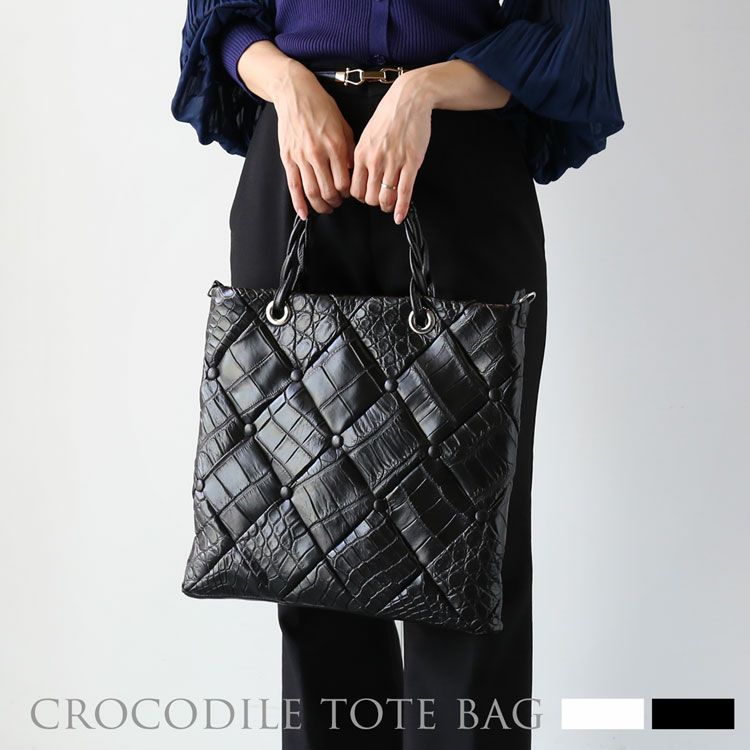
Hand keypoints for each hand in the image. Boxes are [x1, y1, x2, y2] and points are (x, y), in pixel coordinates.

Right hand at [237, 44, 354, 217]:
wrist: (295, 93)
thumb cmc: (322, 108)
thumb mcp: (344, 125)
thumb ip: (349, 150)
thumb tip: (353, 172)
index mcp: (335, 146)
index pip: (345, 182)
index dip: (348, 193)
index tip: (349, 193)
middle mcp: (318, 154)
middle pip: (329, 191)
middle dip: (335, 202)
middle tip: (338, 203)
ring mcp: (301, 157)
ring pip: (312, 192)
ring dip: (321, 206)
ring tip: (326, 207)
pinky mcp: (288, 158)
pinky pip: (293, 186)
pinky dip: (299, 204)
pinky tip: (304, 214)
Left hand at [350, 61, 511, 222]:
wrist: (409, 99)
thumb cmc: (388, 115)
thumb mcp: (367, 134)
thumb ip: (362, 155)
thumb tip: (359, 174)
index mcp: (361, 153)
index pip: (354, 188)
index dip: (360, 197)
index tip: (366, 195)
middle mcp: (375, 160)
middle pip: (368, 197)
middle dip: (374, 203)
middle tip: (380, 201)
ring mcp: (393, 162)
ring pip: (385, 197)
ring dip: (388, 206)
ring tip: (390, 206)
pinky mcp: (411, 163)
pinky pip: (404, 192)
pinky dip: (401, 208)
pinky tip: (400, 217)